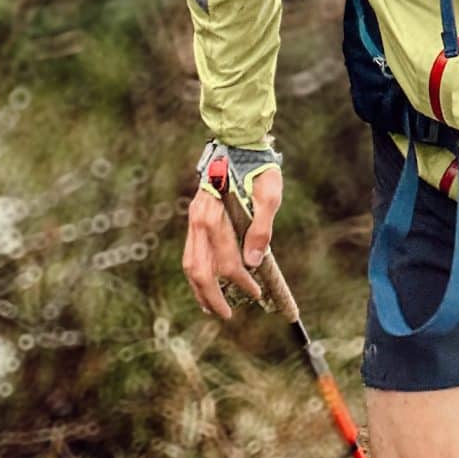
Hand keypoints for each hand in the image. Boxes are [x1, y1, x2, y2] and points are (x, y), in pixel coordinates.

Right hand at [182, 154, 282, 320]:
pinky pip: (191, 253)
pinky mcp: (195, 218)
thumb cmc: (258, 168)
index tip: (256, 293)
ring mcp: (194, 219)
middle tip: (228, 315)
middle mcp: (199, 219)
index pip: (226, 261)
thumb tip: (253, 263)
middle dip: (212, 297)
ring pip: (189, 264)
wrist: (238, 142)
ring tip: (212, 307)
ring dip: (199, 289)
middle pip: (199, 269)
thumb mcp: (269, 195)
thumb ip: (261, 229)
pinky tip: (206, 285)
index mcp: (215, 215)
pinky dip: (196, 273)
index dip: (241, 281)